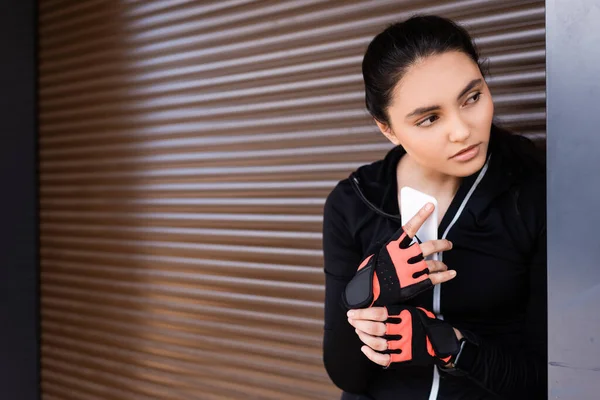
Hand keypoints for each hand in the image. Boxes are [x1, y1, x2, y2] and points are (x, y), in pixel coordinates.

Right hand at [342, 203, 456, 308]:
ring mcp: (409, 272)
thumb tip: (406, 240)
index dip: (421, 215)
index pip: (409, 227)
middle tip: (448, 244)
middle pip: (428, 247)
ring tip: (445, 264)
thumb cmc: (371, 273)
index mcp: (392, 247)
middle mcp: (402, 258)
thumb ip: (392, 247)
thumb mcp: (376, 254)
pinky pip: (434, 279)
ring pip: (432, 264)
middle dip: (441, 244)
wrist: (368, 294)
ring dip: (442, 263)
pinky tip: (451, 273)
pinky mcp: (413, 285)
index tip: (430, 206)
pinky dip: (445, 276)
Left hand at [347, 306, 461, 367]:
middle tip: (351, 321)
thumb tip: (370, 308)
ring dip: (363, 337)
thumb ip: (394, 310)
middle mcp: (403, 330)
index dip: (361, 313)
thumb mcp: (411, 310)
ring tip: (358, 331)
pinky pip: (382, 358)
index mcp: (404, 315)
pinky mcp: (403, 358)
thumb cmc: (423, 323)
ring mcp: (403, 345)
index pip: (378, 313)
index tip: (351, 313)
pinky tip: (364, 348)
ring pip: (376, 342)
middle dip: (358, 323)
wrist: (440, 342)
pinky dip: (370, 354)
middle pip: (374, 328)